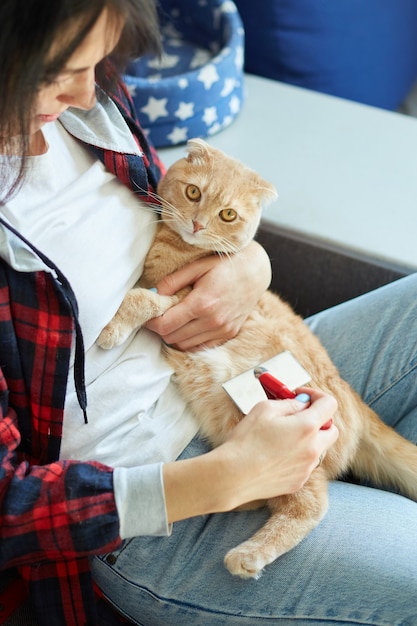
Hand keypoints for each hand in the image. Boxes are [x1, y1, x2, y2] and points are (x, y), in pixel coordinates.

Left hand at [145, 241, 270, 349]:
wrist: (256, 271)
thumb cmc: (226, 264)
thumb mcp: (197, 266)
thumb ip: (173, 282)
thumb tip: (153, 294)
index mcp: (202, 303)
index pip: (165, 325)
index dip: (151, 322)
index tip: (148, 314)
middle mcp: (213, 321)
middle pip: (172, 337)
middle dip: (160, 328)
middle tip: (159, 314)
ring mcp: (222, 330)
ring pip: (184, 345)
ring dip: (174, 335)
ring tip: (174, 318)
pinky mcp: (228, 334)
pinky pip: (200, 347)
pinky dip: (189, 341)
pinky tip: (188, 326)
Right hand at [163, 389, 338, 522]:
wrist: (233, 476)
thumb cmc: (246, 441)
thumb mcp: (264, 409)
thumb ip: (289, 404)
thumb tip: (301, 404)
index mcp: (307, 426)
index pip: (329, 404)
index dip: (317, 395)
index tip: (302, 396)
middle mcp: (313, 448)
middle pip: (332, 429)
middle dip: (319, 419)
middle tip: (299, 416)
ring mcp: (307, 467)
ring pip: (320, 448)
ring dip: (309, 439)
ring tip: (284, 436)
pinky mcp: (299, 481)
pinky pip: (306, 464)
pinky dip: (298, 455)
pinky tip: (277, 454)